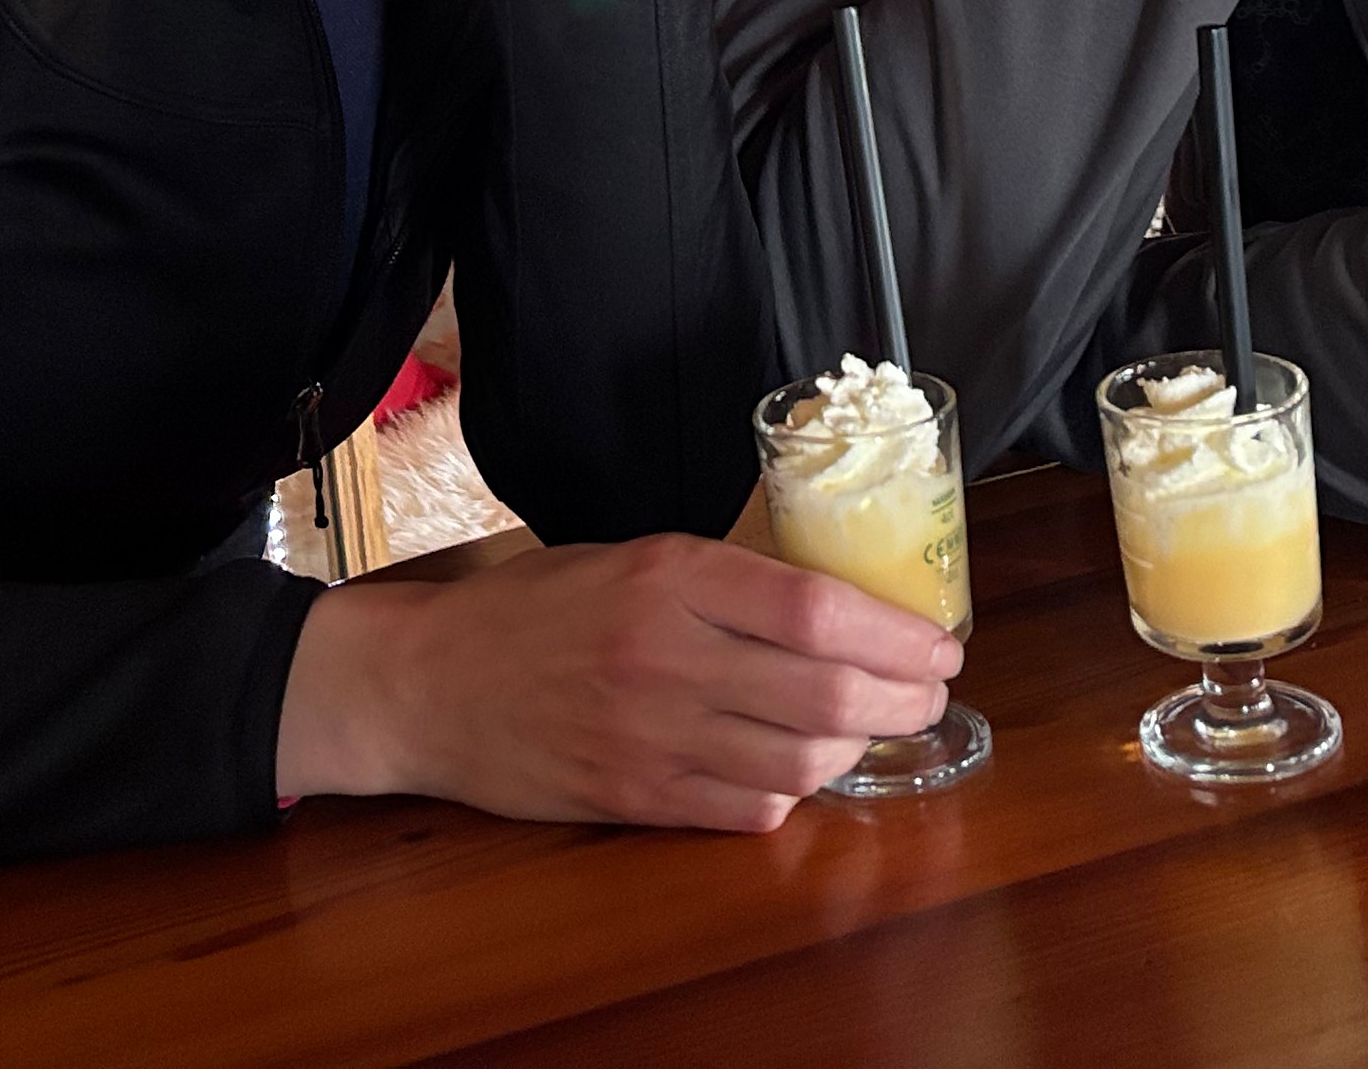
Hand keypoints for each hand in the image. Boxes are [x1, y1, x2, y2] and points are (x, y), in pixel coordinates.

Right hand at [272, 533, 959, 832]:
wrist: (428, 684)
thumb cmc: (532, 609)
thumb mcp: (629, 557)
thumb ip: (720, 581)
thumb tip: (831, 604)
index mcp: (669, 576)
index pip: (815, 608)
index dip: (894, 632)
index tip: (939, 642)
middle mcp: (668, 656)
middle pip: (825, 691)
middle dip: (901, 698)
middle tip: (931, 694)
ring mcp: (651, 736)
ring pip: (798, 762)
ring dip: (854, 751)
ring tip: (873, 731)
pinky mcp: (634, 797)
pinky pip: (745, 810)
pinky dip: (790, 795)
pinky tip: (799, 772)